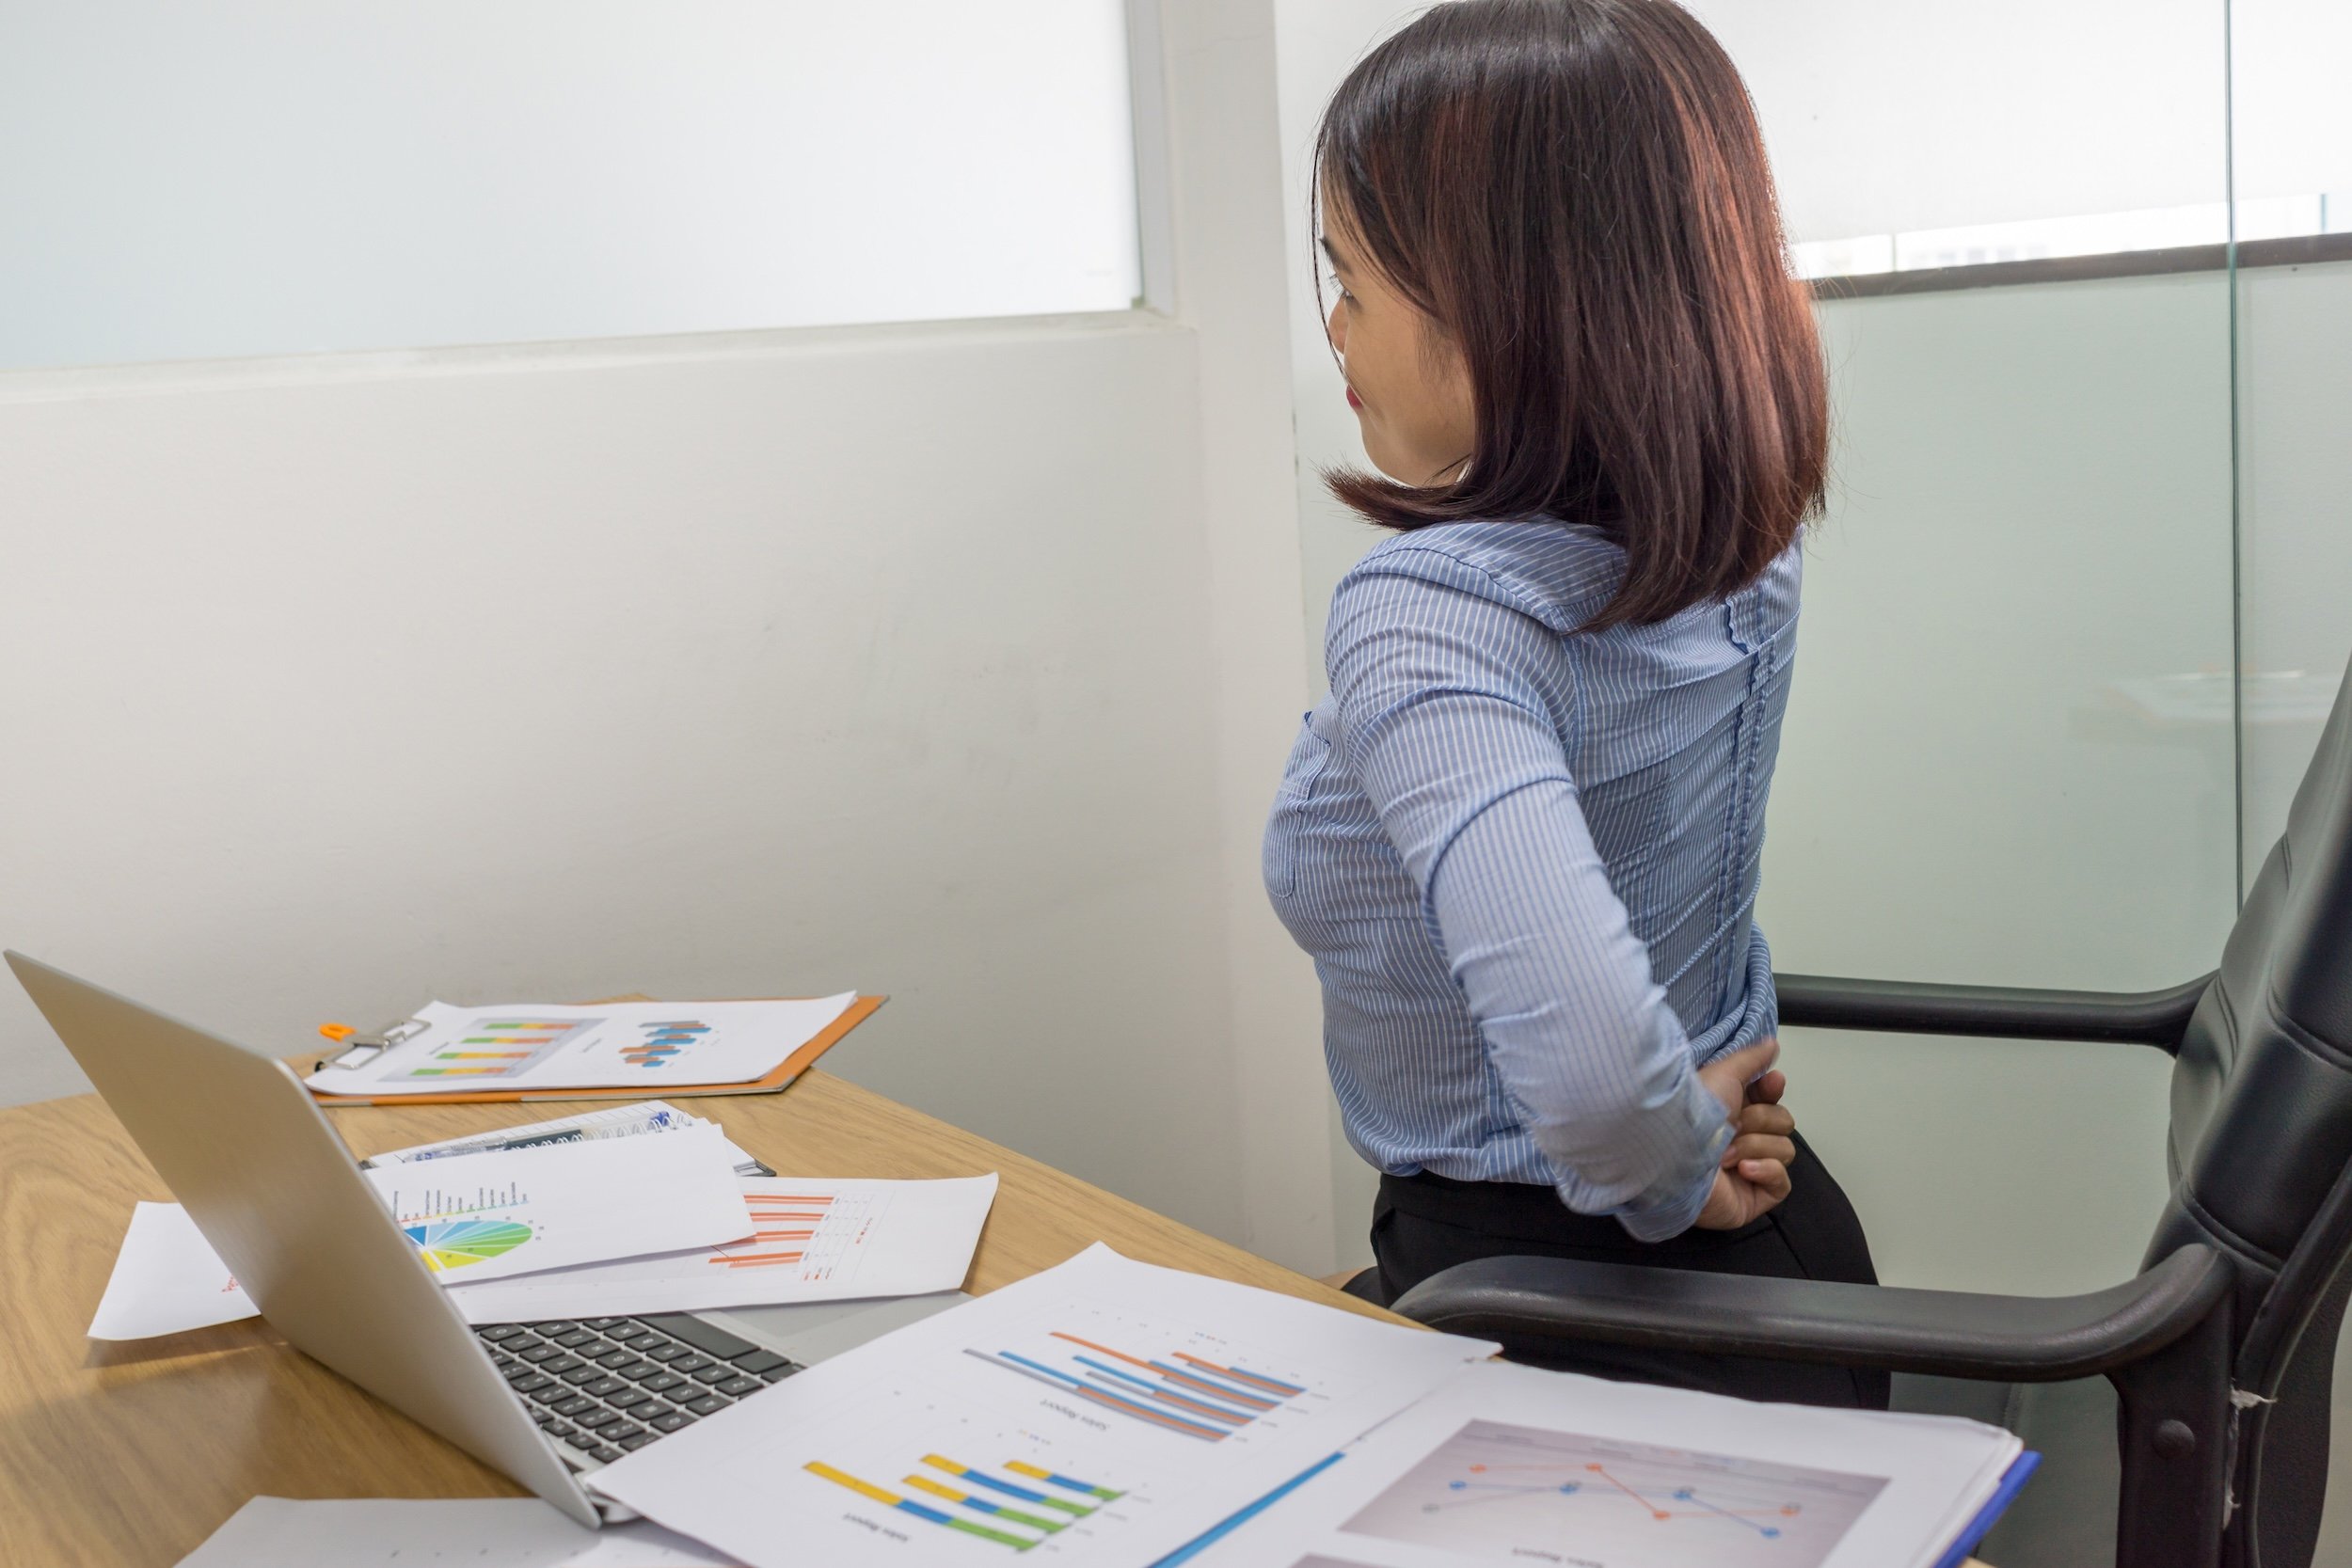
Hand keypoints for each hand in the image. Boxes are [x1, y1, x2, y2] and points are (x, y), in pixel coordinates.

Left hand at [1692, 1038, 1797, 1230]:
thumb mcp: (1722, 1074)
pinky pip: (1782, 1182)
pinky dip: (1766, 1172)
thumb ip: (1750, 1059)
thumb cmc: (1692, 1115)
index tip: (1771, 1083)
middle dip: (1759, 1121)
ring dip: (1755, 1147)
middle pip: (1782, 1122)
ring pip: (1783, 1149)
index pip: (1769, 1099)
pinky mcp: (1754, 1195)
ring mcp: (1748, 1168)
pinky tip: (1741, 1171)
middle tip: (1731, 1127)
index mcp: (1729, 1110)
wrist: (1674, 1158)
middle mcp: (1738, 1138)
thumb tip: (1772, 1044)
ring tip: (1724, 1154)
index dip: (1773, 1091)